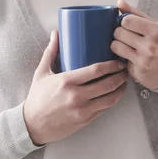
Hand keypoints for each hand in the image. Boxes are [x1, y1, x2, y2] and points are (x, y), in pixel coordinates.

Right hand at [23, 30, 128, 145]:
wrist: (33, 125)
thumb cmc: (37, 98)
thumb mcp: (42, 73)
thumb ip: (51, 52)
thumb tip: (56, 33)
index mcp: (67, 81)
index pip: (95, 70)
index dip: (111, 65)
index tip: (117, 61)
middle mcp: (76, 96)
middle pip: (107, 84)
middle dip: (120, 75)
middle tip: (124, 69)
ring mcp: (82, 110)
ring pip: (110, 98)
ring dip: (120, 89)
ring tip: (124, 81)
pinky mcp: (85, 120)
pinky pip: (104, 109)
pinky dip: (112, 100)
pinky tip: (115, 94)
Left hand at [111, 0, 157, 90]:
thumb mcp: (156, 27)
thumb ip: (136, 14)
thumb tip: (119, 2)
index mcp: (156, 31)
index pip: (126, 20)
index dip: (124, 22)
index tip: (127, 26)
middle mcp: (150, 46)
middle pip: (118, 33)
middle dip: (119, 33)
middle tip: (126, 37)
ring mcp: (143, 60)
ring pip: (115, 47)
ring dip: (117, 46)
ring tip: (126, 46)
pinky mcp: (137, 73)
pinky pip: (120, 61)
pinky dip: (124, 59)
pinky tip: (133, 59)